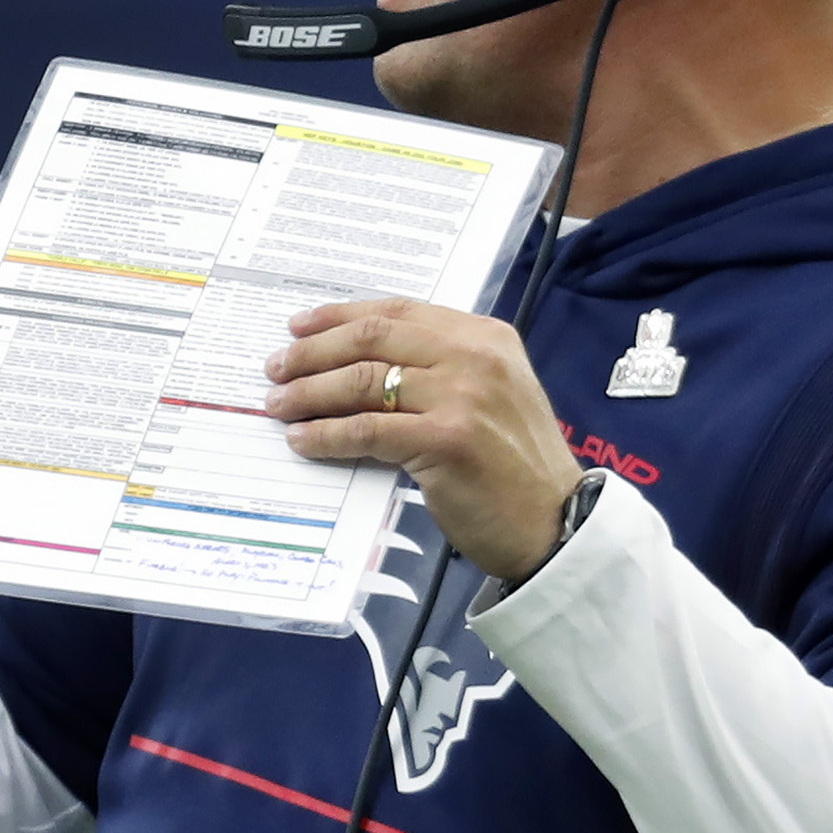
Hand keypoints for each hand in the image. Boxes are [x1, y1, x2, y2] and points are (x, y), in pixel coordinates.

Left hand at [265, 297, 584, 583]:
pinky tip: (302, 440)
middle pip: (373, 338)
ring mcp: (463, 396)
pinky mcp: (446, 440)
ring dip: (310, 392)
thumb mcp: (491, 396)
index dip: (340, 316)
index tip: (300, 327)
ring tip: (278, 404)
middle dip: (314, 351)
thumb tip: (359, 367)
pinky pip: (365, 430)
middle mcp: (476, 357)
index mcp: (486, 337)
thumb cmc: (517, 466)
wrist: (555, 522)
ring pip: (363, 381)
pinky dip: (325, 434)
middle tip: (277, 367)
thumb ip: (441, 371)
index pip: (399, 311)